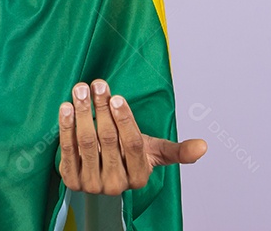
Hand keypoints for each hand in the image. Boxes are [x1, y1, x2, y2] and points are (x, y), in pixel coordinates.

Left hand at [58, 79, 206, 195]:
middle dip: (102, 109)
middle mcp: (116, 184)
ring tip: (81, 90)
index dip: (124, 120)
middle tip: (97, 85)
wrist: (99, 173)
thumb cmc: (127, 155)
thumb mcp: (152, 152)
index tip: (116, 97)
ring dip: (83, 113)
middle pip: (108, 140)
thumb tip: (204, 146)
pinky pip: (67, 150)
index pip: (133, 144)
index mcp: (139, 175)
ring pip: (87, 143)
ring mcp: (92, 184)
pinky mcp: (71, 180)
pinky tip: (66, 107)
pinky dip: (66, 127)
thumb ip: (176, 150)